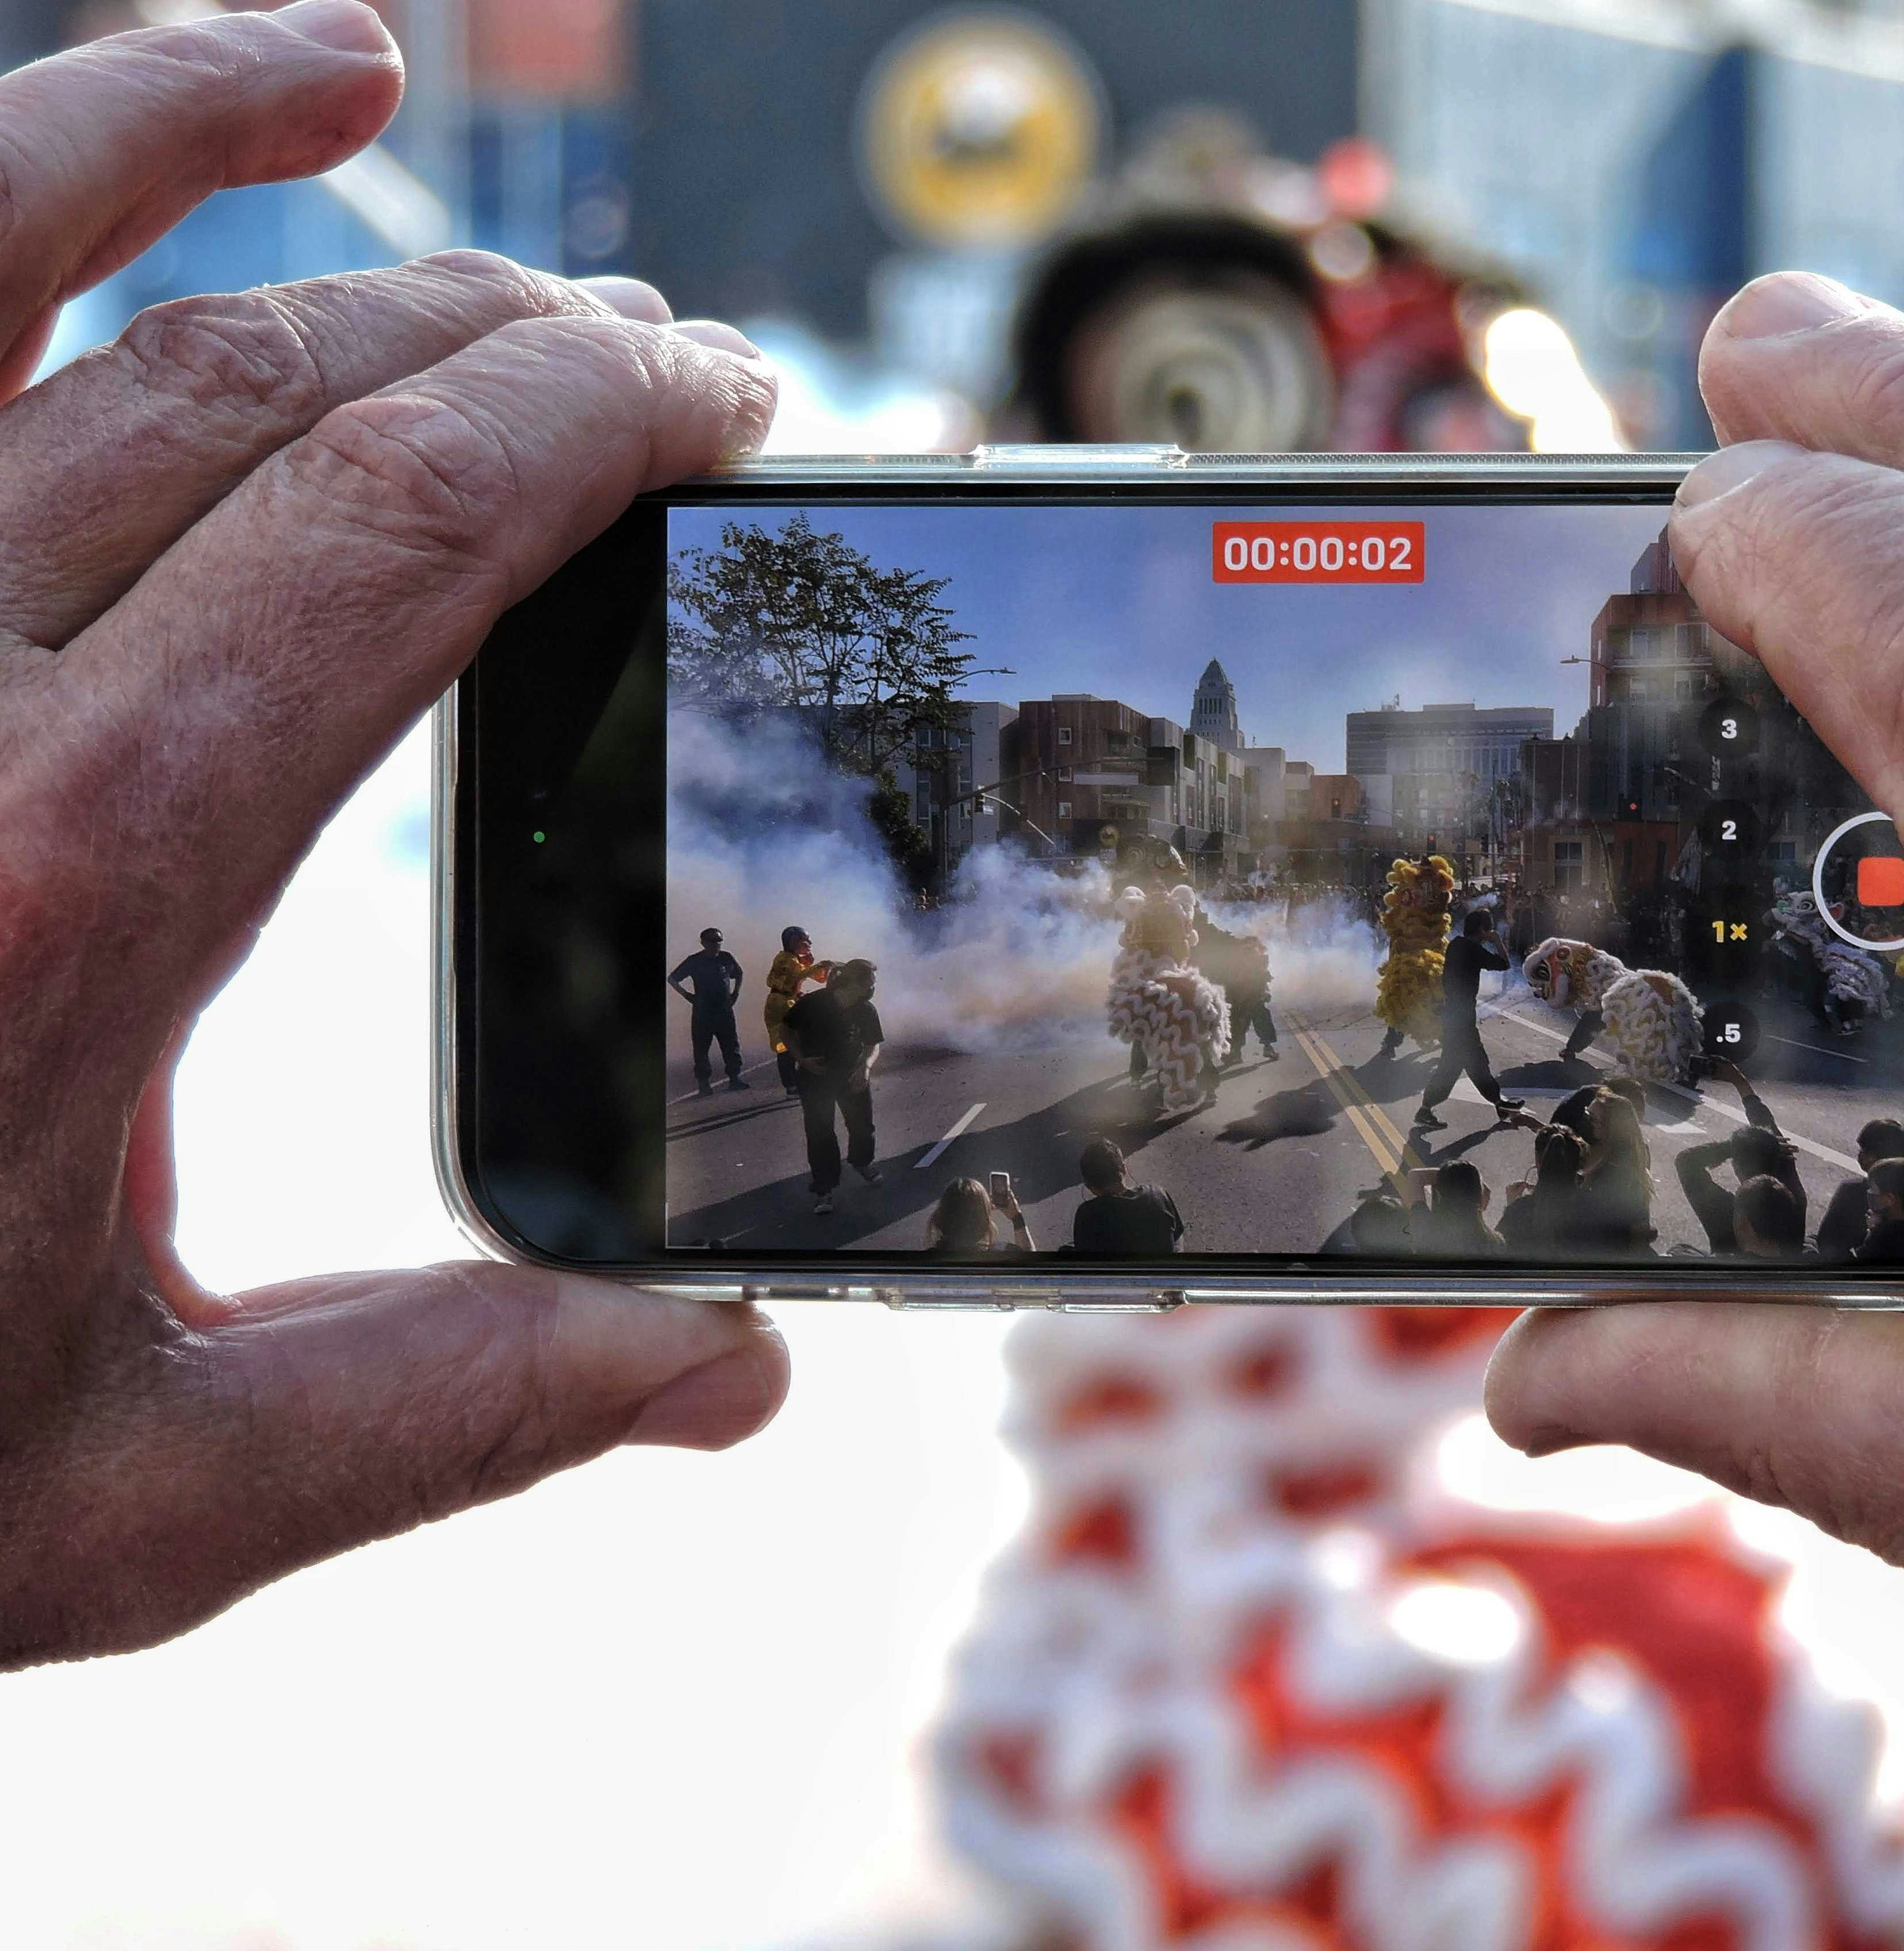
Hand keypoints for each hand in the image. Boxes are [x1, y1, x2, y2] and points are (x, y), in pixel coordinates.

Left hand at [0, 6, 785, 1667]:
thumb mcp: (113, 1500)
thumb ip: (439, 1412)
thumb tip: (726, 1377)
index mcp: (56, 894)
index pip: (393, 530)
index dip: (589, 422)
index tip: (714, 400)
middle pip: (248, 383)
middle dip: (489, 328)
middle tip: (637, 345)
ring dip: (179, 113)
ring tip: (340, 59)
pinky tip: (54, 161)